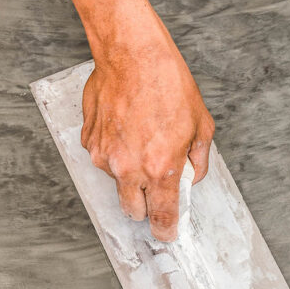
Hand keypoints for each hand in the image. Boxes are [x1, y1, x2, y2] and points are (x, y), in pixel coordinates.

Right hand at [80, 16, 214, 241]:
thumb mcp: (200, 125)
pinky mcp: (89, 141)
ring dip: (128, 171)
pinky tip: (126, 125)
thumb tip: (189, 178)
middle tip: (155, 187)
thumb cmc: (168, 84)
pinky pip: (103, 157)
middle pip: (133, 210)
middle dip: (145, 205)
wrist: (132, 54)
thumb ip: (196, 161)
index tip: (167, 234)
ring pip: (116, 181)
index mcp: (160, 168)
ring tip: (141, 137)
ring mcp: (104, 156)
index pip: (162, 216)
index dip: (166, 230)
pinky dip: (114, 149)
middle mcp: (128, 167)